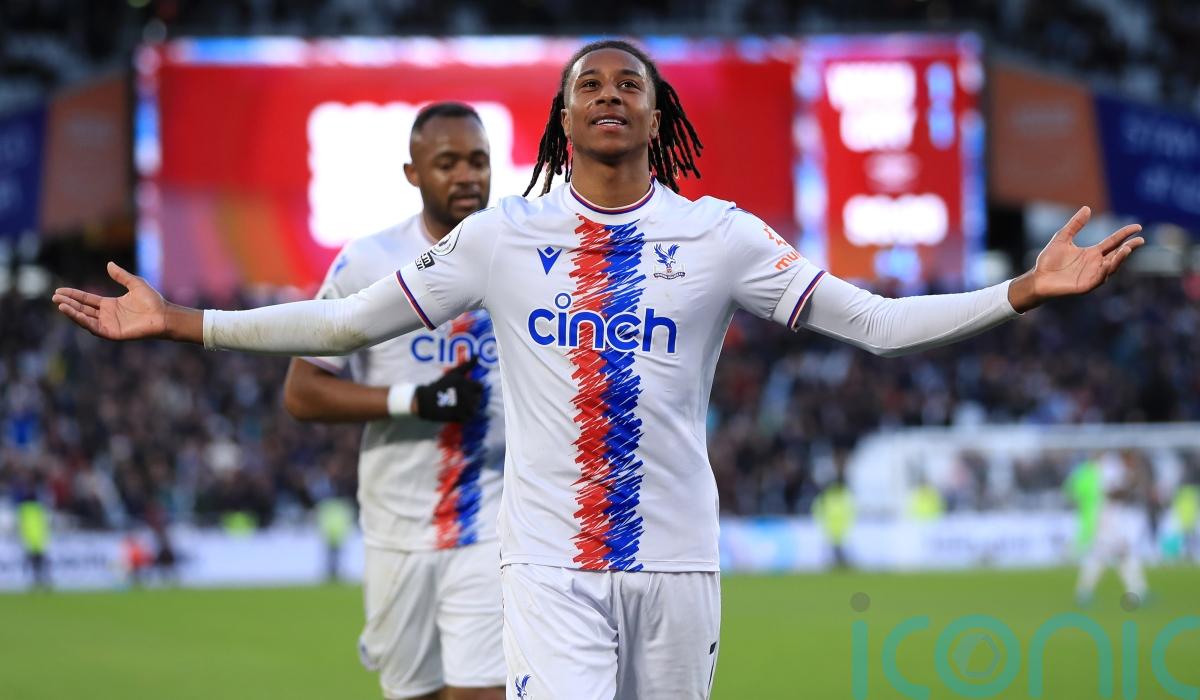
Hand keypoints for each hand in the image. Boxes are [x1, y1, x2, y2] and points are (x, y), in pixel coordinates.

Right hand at [52, 262, 169, 339]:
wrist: (164, 315)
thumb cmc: (153, 301)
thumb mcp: (135, 283)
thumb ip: (121, 276)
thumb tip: (109, 264)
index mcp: (110, 304)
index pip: (87, 299)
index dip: (73, 295)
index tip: (59, 291)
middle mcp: (107, 315)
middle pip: (82, 309)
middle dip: (68, 303)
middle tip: (55, 297)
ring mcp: (109, 324)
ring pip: (85, 319)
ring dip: (72, 312)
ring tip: (60, 305)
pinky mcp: (112, 333)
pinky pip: (94, 327)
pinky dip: (83, 321)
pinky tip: (73, 313)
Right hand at [414, 358, 483, 421]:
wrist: (425, 401)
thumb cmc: (440, 386)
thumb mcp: (454, 373)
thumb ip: (467, 365)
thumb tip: (477, 355)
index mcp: (466, 383)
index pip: (480, 387)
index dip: (475, 389)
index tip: (467, 390)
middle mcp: (467, 395)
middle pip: (478, 399)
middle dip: (472, 399)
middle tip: (460, 399)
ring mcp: (463, 407)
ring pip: (474, 410)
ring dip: (468, 409)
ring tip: (458, 407)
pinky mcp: (458, 416)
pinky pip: (467, 419)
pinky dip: (463, 417)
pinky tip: (456, 413)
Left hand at [1009, 207, 1143, 311]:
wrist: (1037, 278)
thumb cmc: (1049, 261)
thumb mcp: (1062, 238)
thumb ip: (1075, 225)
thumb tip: (1087, 208)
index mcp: (1092, 253)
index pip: (1113, 242)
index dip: (1125, 234)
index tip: (1138, 227)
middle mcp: (1096, 264)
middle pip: (1117, 255)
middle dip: (1129, 248)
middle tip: (1140, 240)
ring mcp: (1092, 275)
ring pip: (1111, 267)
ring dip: (1120, 259)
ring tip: (1126, 249)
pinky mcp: (1086, 286)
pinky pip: (1099, 279)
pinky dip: (1105, 272)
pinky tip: (1108, 263)